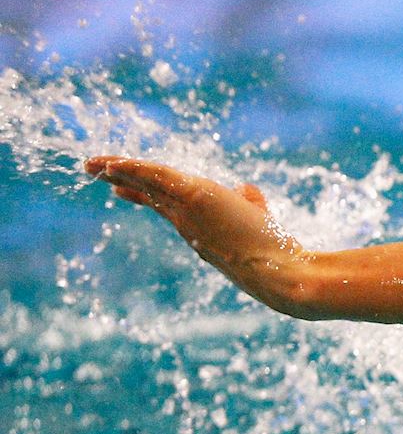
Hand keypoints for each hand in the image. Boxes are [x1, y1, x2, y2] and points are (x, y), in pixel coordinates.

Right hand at [85, 155, 314, 314]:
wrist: (277, 271)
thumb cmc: (274, 252)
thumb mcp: (260, 219)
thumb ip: (251, 202)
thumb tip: (246, 188)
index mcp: (196, 226)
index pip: (163, 205)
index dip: (142, 193)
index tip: (119, 188)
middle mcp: (186, 221)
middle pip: (148, 194)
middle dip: (121, 179)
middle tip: (93, 169)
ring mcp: (187, 212)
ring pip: (148, 184)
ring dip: (120, 170)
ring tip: (93, 163)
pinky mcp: (194, 198)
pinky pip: (157, 178)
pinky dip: (135, 169)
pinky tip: (115, 163)